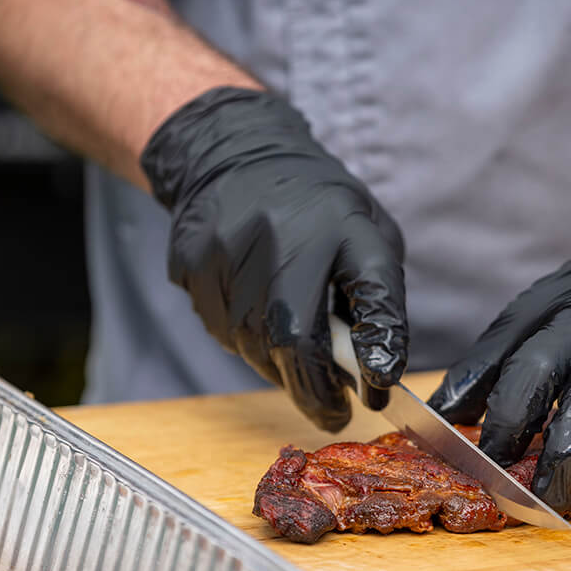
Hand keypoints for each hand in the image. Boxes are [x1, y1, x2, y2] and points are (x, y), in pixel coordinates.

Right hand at [140, 86, 406, 430]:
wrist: (236, 157)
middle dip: (315, 390)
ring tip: (297, 358)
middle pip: (293, 341)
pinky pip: (222, 331)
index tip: (376, 394)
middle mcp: (280, 237)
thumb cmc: (317, 209)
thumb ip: (378, 299)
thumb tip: (376, 370)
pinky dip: (248, 343)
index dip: (377, 351)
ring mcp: (227, 253)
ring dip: (281, 367)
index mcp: (343, 226)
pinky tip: (259, 319)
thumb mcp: (367, 236)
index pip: (372, 297)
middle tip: (333, 412)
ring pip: (254, 346)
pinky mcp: (191, 267)